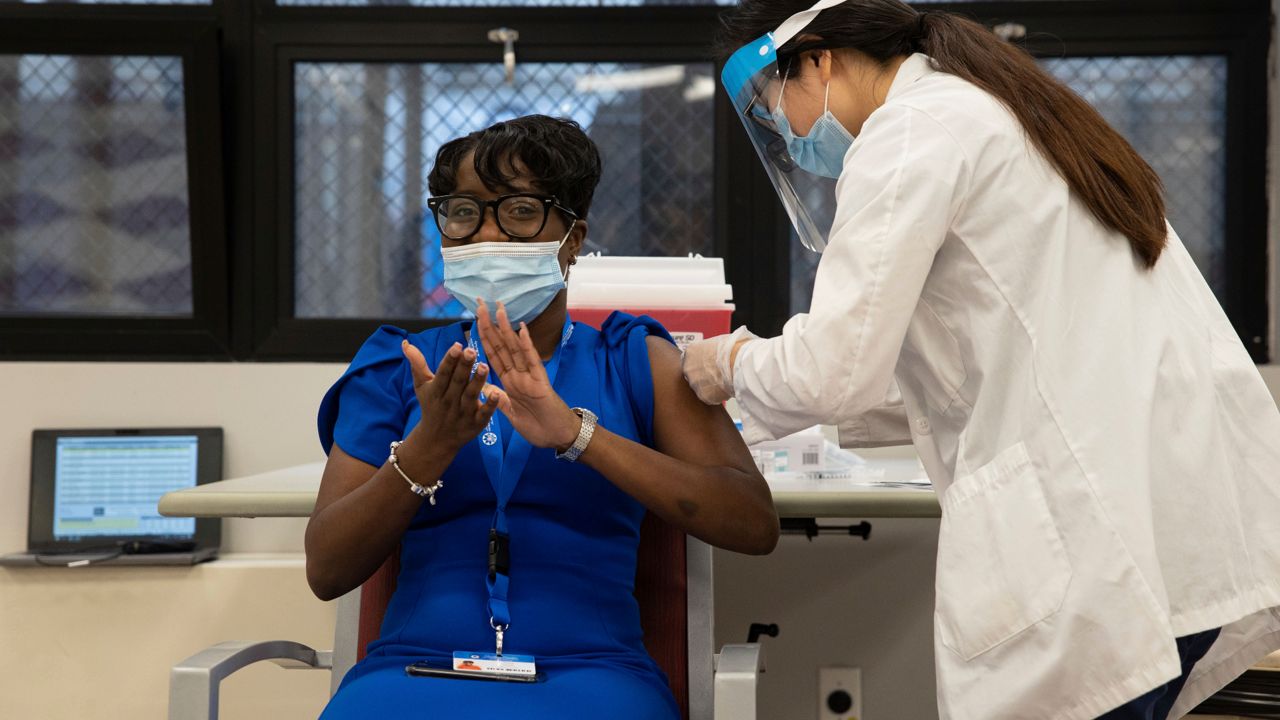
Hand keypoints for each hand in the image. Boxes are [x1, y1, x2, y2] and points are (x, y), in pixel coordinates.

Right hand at [401, 339, 505, 453]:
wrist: (436, 440)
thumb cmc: (431, 405)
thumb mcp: (422, 386)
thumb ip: (417, 364)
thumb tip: (406, 343)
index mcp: (436, 390)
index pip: (443, 373)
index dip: (450, 360)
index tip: (457, 345)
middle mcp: (450, 401)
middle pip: (457, 382)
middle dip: (464, 366)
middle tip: (471, 351)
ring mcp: (463, 413)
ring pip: (470, 395)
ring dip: (477, 381)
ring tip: (484, 366)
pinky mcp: (476, 423)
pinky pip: (484, 414)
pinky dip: (490, 405)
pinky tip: (496, 393)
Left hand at [475, 299, 581, 449]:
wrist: (557, 438)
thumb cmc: (538, 426)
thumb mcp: (510, 413)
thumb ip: (498, 399)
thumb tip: (482, 387)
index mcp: (509, 381)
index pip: (493, 354)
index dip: (483, 336)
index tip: (475, 318)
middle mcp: (518, 374)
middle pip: (501, 345)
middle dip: (490, 324)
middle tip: (480, 303)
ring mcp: (530, 376)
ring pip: (515, 348)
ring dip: (506, 329)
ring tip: (498, 309)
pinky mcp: (541, 382)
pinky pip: (532, 361)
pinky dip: (527, 345)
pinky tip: (521, 330)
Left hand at [681, 326, 758, 404]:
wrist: (739, 362)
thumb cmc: (733, 348)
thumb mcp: (718, 341)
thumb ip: (710, 349)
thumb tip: (715, 352)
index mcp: (691, 351)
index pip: (690, 359)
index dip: (701, 364)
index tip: (709, 366)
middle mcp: (688, 367)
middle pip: (693, 374)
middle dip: (704, 376)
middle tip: (718, 375)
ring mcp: (694, 383)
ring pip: (701, 387)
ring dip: (710, 386)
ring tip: (725, 381)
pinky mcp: (703, 395)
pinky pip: (709, 397)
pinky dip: (717, 395)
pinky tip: (726, 388)